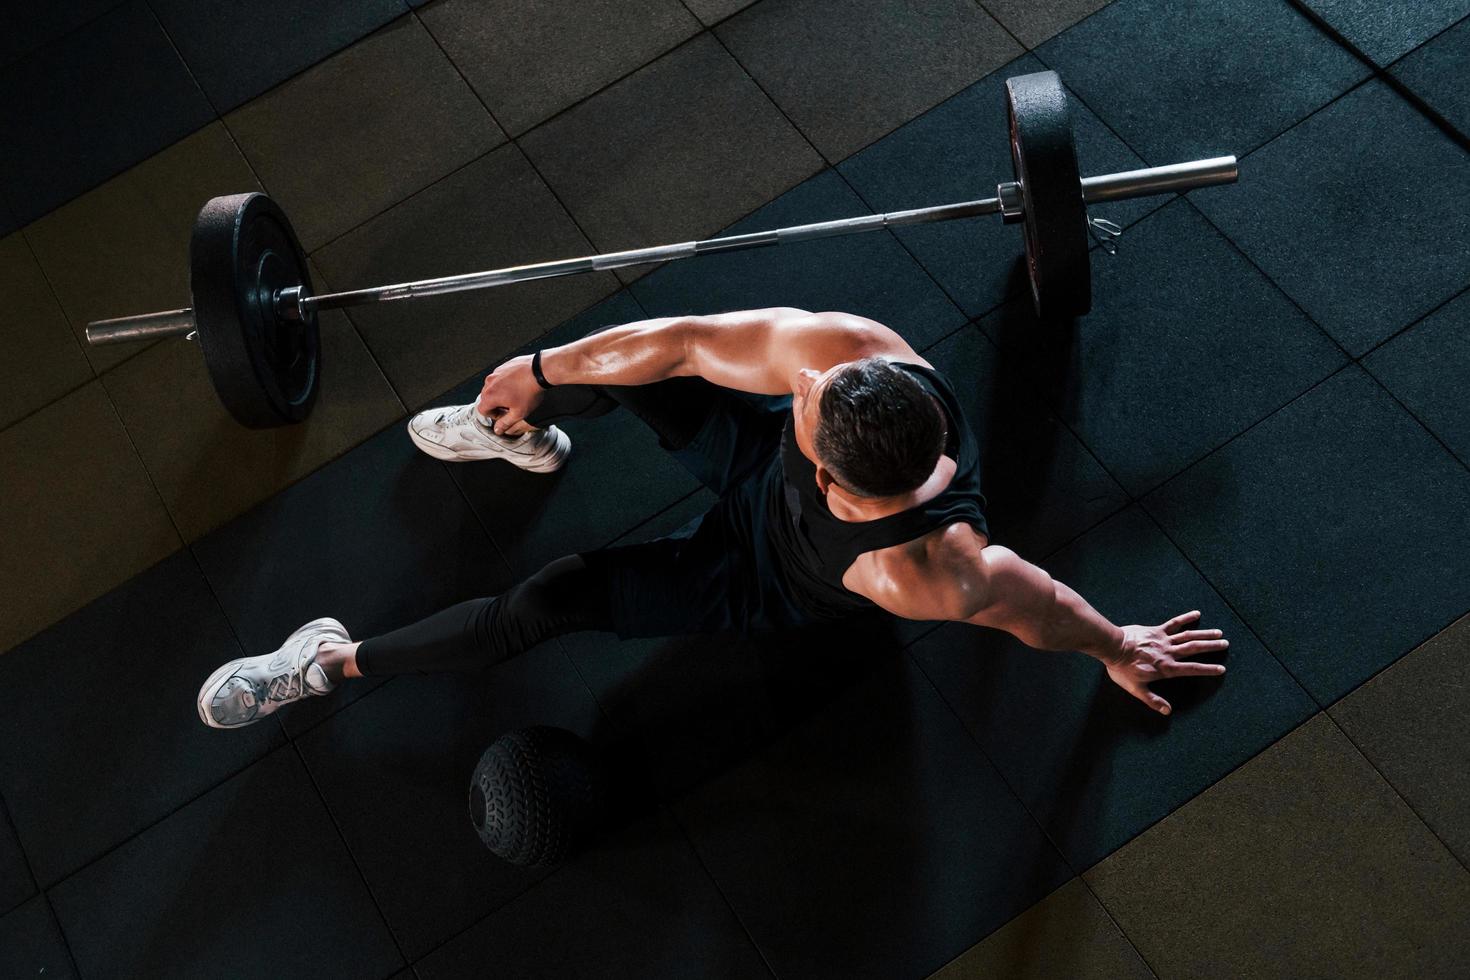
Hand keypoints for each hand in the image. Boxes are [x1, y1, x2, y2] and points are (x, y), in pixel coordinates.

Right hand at [476, 354, 545, 434]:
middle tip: (511, 406)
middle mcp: (489, 382)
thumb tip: (498, 430)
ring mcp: (496, 372)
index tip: (504, 414)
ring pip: (493, 387)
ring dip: (500, 393)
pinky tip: (518, 385)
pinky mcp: (503, 366)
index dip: (493, 415)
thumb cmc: (530, 392)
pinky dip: (505, 383)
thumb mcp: (519, 413)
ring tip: (515, 395)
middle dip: (496, 404)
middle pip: (486, 398)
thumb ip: (506, 423)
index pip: (482, 410)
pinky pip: (500, 377)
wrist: (540, 371)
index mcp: (490, 395)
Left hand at [1105, 610, 1227, 715]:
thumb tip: (1167, 711)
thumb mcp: (1136, 689)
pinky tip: (1196, 614)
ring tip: (1218, 633)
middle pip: (1195, 648)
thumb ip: (1152, 700)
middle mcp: (1169, 653)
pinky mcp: (1156, 630)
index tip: (1221, 669)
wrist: (1112, 646)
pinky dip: (1185, 618)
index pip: (1193, 669)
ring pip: (1188, 635)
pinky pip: (1173, 623)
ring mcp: (1163, 640)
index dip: (1208, 669)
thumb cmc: (1122, 669)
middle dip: (1211, 647)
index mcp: (1167, 668)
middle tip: (1226, 644)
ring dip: (1204, 634)